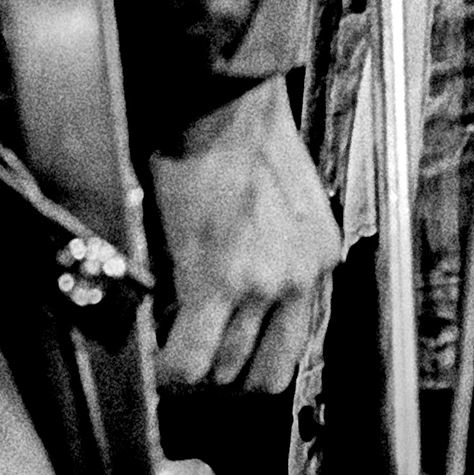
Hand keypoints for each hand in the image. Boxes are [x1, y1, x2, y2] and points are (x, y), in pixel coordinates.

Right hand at [150, 80, 340, 394]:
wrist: (223, 99)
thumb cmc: (240, 130)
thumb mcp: (281, 198)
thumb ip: (272, 249)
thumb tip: (233, 291)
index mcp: (318, 255)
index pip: (295, 345)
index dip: (253, 362)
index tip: (225, 357)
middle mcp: (302, 276)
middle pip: (264, 372)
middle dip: (223, 375)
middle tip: (191, 362)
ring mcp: (264, 283)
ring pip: (223, 370)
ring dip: (192, 368)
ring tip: (168, 348)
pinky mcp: (220, 279)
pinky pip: (190, 358)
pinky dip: (169, 367)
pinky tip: (155, 357)